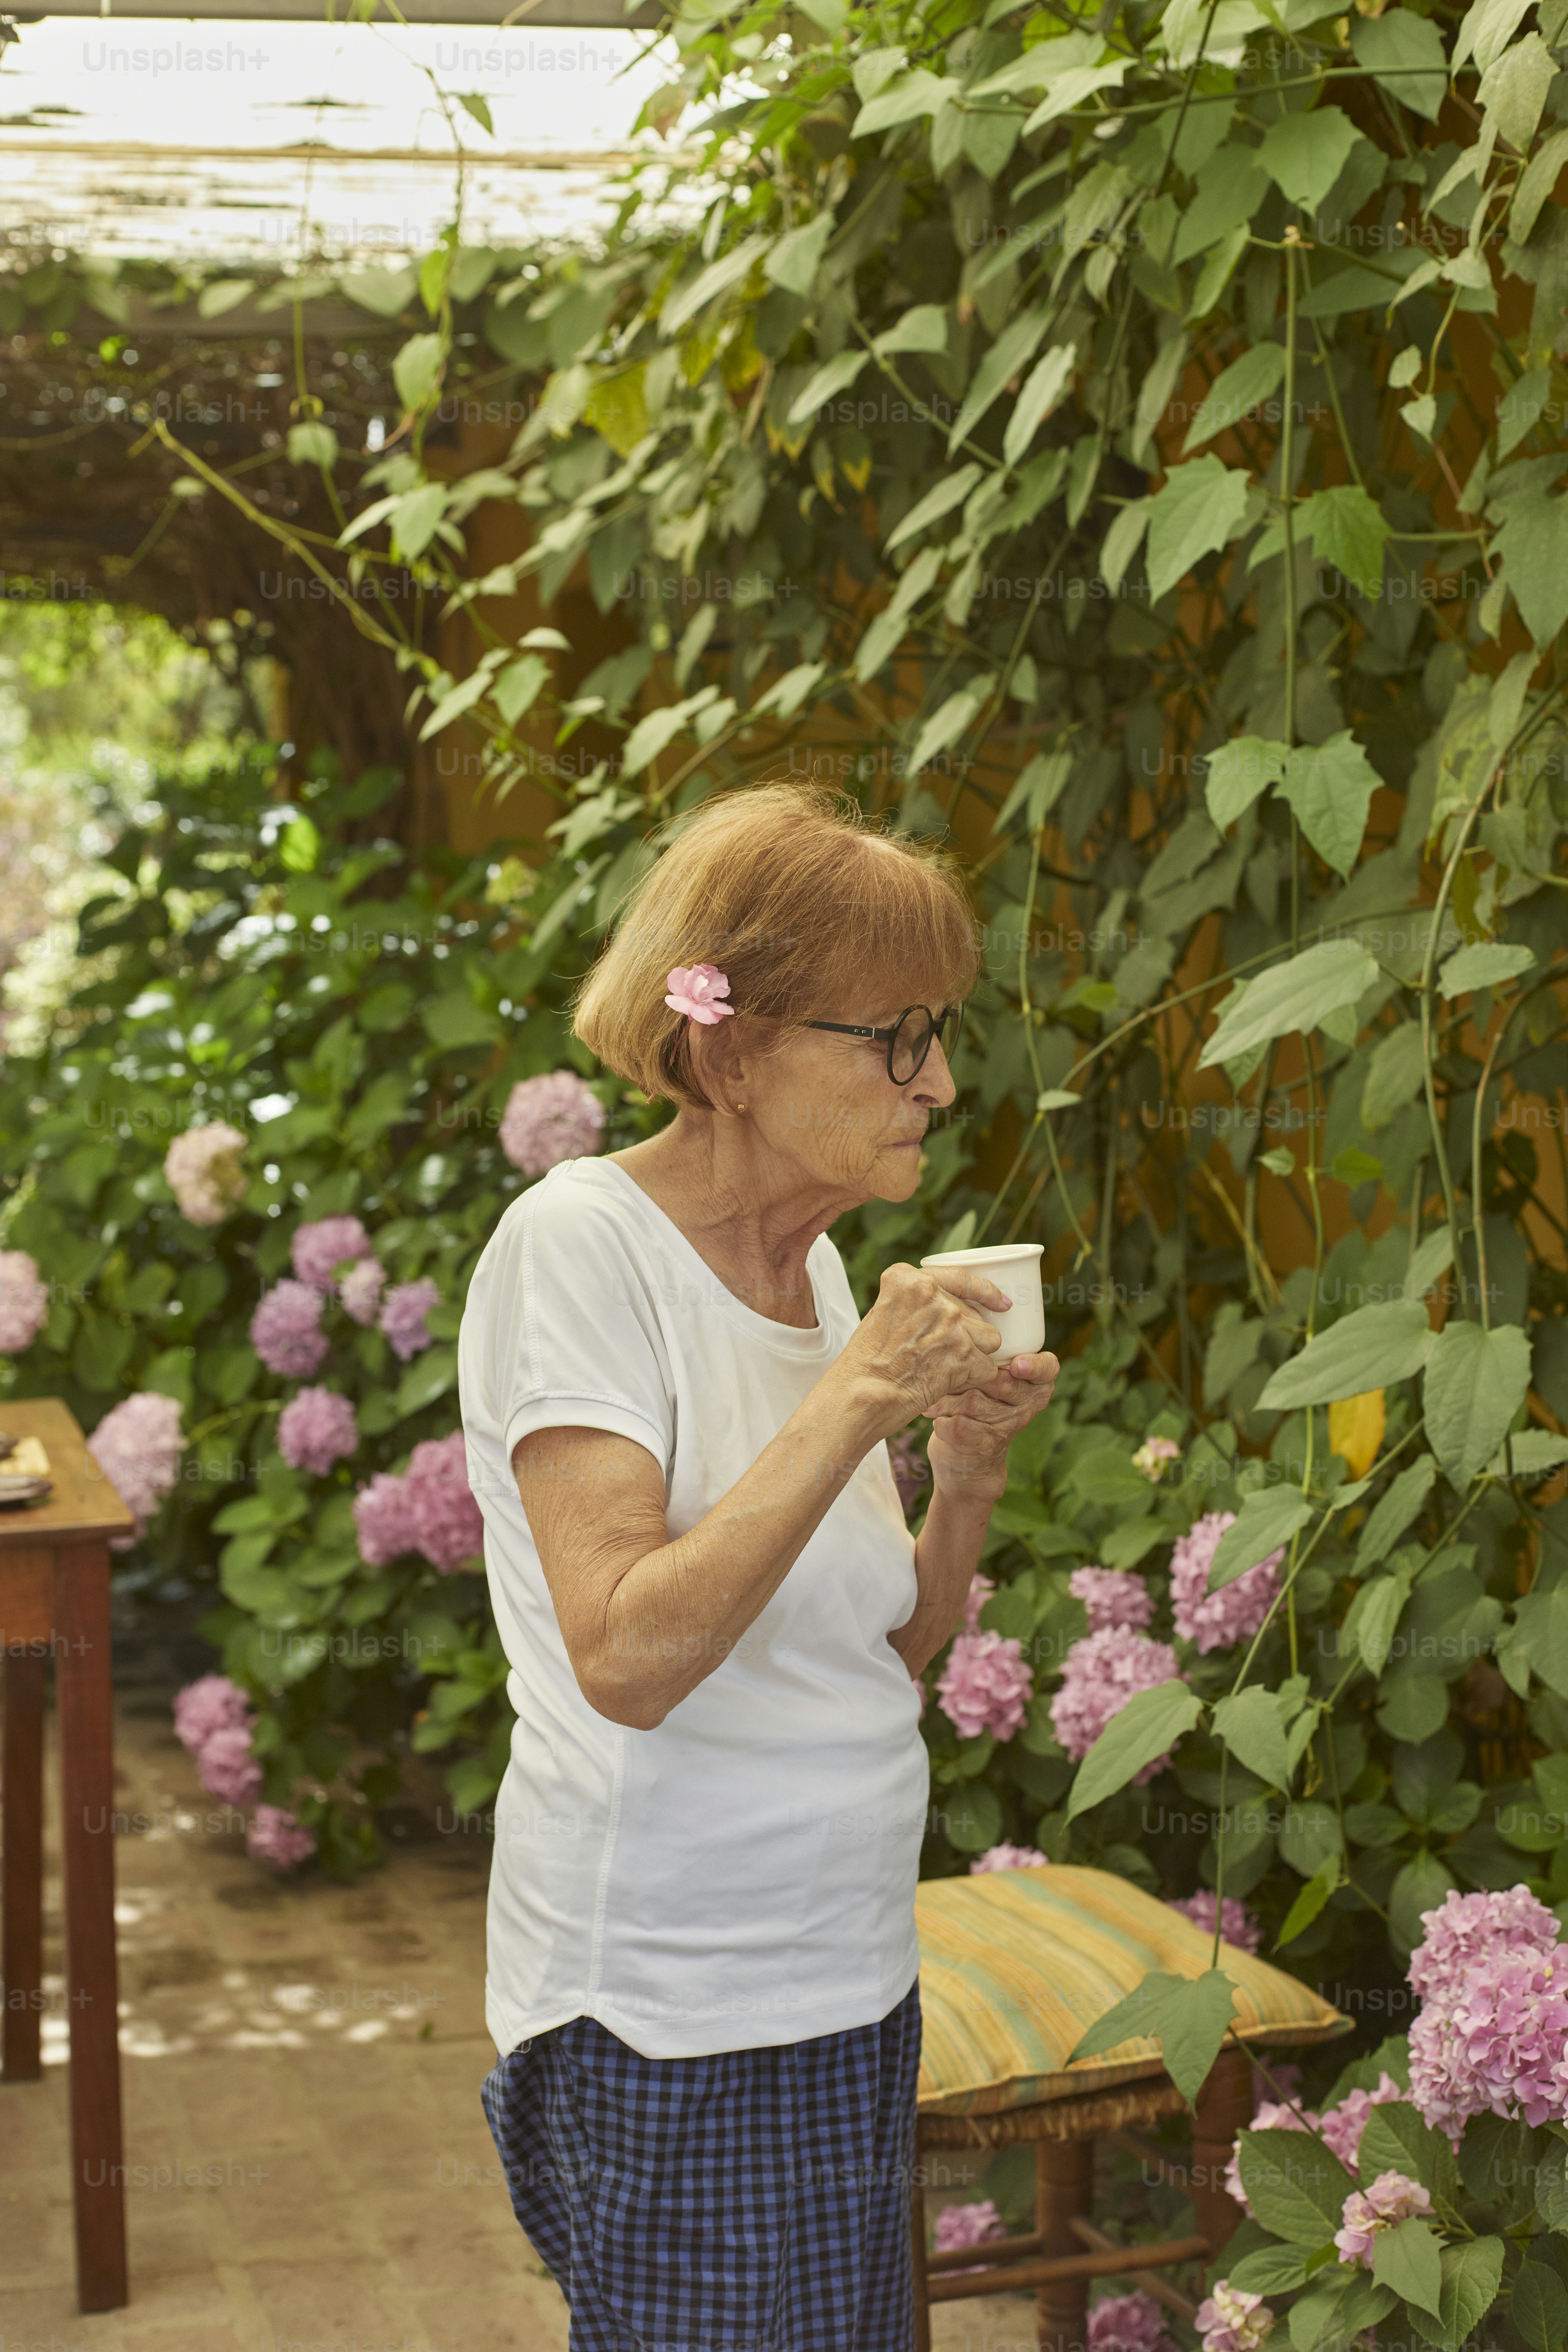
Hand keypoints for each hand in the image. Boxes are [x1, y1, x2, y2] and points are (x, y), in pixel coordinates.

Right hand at [836, 1261, 1013, 1424]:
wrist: (861, 1395)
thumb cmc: (867, 1362)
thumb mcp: (885, 1314)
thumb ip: (918, 1303)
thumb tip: (957, 1308)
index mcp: (907, 1279)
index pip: (961, 1276)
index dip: (985, 1291)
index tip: (1001, 1302)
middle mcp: (931, 1294)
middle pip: (975, 1314)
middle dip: (967, 1336)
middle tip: (939, 1357)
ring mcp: (949, 1322)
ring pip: (990, 1339)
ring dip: (975, 1356)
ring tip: (946, 1370)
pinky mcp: (962, 1353)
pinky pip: (988, 1367)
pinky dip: (974, 1380)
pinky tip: (949, 1384)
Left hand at [927, 1347, 1059, 1506]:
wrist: (968, 1456)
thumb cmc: (974, 1399)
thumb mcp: (988, 1374)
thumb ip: (987, 1352)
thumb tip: (961, 1320)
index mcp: (1035, 1383)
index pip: (1048, 1368)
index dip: (1034, 1365)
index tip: (1016, 1365)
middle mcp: (1027, 1404)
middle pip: (1002, 1381)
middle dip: (965, 1373)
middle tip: (942, 1366)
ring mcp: (1007, 1427)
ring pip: (974, 1401)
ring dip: (946, 1395)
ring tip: (932, 1391)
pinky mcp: (984, 1445)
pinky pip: (957, 1423)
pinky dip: (939, 1416)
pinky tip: (933, 1414)